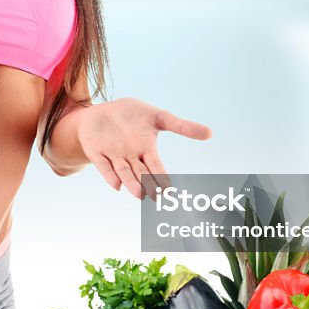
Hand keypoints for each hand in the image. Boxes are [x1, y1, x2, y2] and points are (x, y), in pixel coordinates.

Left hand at [76, 97, 210, 198]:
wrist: (103, 111)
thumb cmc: (132, 114)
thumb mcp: (158, 116)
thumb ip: (182, 126)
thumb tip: (210, 133)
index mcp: (147, 149)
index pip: (156, 166)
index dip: (162, 177)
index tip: (169, 191)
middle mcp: (131, 157)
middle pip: (141, 173)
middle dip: (147, 184)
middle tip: (155, 197)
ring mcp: (114, 156)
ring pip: (124, 173)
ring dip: (131, 184)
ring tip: (139, 194)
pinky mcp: (97, 153)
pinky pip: (103, 166)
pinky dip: (109, 175)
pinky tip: (116, 185)